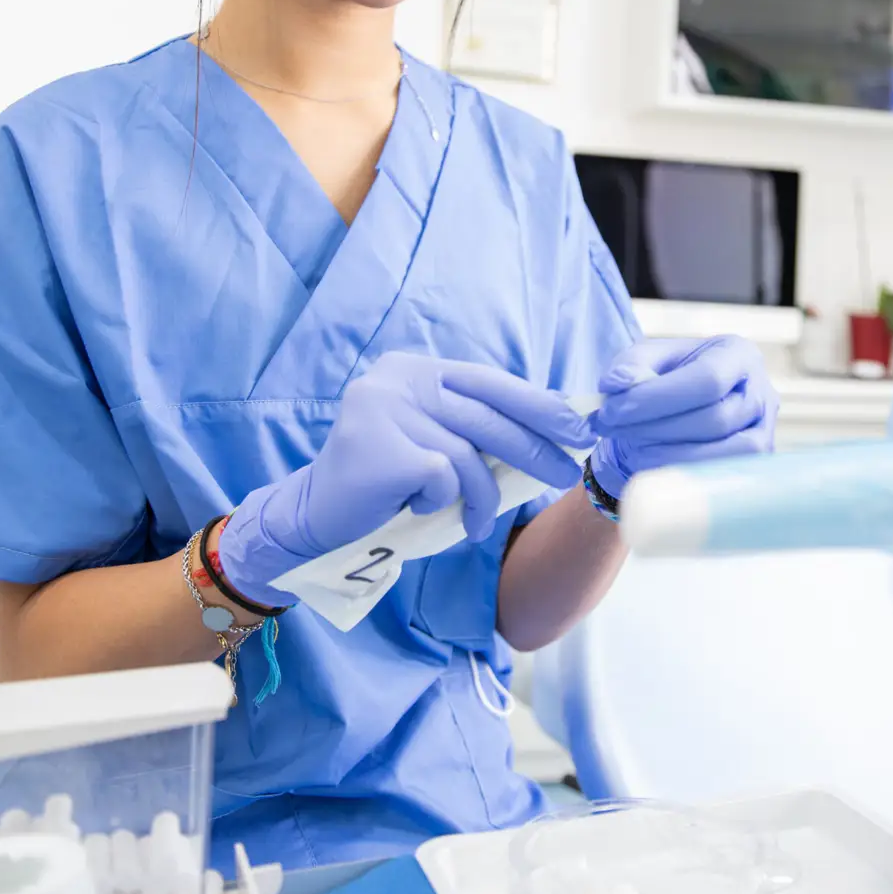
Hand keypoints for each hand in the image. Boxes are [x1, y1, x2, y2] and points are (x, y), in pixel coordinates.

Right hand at [215, 352, 590, 604]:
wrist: (314, 516)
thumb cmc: (385, 484)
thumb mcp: (431, 442)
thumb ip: (473, 429)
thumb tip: (553, 432)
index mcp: (414, 369)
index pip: (490, 382)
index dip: (538, 405)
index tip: (578, 427)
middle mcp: (397, 379)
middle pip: (488, 415)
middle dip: (535, 448)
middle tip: (566, 474)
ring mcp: (385, 409)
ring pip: (468, 455)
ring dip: (482, 498)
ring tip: (477, 524)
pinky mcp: (380, 448)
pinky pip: (442, 479)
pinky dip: (441, 503)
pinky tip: (420, 510)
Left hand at [588, 336, 778, 496]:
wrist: (681, 412)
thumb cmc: (666, 380)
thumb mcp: (646, 360)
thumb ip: (630, 365)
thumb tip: (616, 384)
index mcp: (738, 354)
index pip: (707, 379)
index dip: (658, 398)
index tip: (612, 409)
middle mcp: (760, 392)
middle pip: (715, 418)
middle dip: (655, 427)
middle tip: (609, 427)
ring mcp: (762, 432)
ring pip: (722, 452)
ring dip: (667, 453)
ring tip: (629, 446)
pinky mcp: (753, 465)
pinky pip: (721, 476)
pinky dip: (680, 472)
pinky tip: (648, 463)